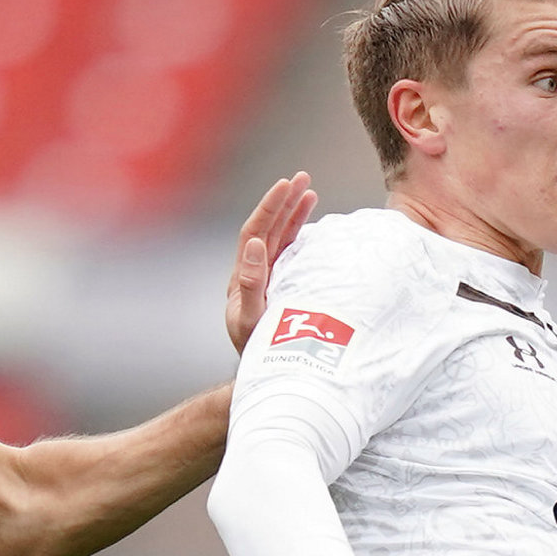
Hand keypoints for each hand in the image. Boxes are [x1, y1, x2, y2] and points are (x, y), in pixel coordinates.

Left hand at [224, 171, 317, 353]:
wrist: (269, 377)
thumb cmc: (258, 354)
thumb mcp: (250, 322)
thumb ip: (251, 286)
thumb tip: (255, 245)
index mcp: (244, 278)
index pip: (256, 233)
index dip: (270, 208)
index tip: (286, 185)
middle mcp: (255, 275)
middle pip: (268, 229)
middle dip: (284, 203)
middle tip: (301, 178)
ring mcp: (270, 281)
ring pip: (281, 239)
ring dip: (294, 214)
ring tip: (309, 191)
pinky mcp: (285, 288)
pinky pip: (292, 255)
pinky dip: (302, 235)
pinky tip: (313, 223)